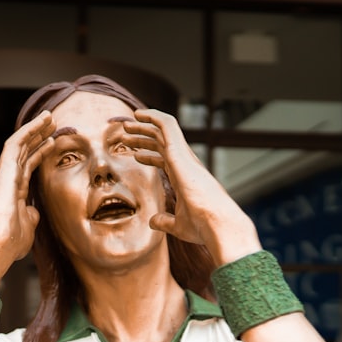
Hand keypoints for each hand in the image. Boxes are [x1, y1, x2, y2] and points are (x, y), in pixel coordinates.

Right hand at [0, 111, 55, 291]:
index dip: (41, 152)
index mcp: (15, 191)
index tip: (53, 141)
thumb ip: (32, 215)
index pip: (28, 165)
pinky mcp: (4, 171)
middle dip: (39, 136)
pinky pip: (14, 144)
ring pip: (20, 144)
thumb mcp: (29, 227)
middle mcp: (9, 180)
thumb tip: (35, 211)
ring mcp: (5, 174)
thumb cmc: (10, 243)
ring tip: (49, 117)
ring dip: (34, 129)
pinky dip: (27, 131)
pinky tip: (40, 122)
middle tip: (53, 123)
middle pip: (25, 151)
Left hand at [123, 109, 260, 264]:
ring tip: (125, 123)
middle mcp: (186, 164)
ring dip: (144, 124)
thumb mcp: (178, 225)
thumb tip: (153, 222)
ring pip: (163, 131)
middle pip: (162, 143)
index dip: (149, 155)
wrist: (217, 223)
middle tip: (124, 132)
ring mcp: (184, 157)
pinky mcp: (181, 153)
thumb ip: (165, 221)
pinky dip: (154, 116)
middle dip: (143, 136)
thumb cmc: (203, 226)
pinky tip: (139, 114)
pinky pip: (168, 126)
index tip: (134, 154)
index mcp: (185, 178)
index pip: (166, 159)